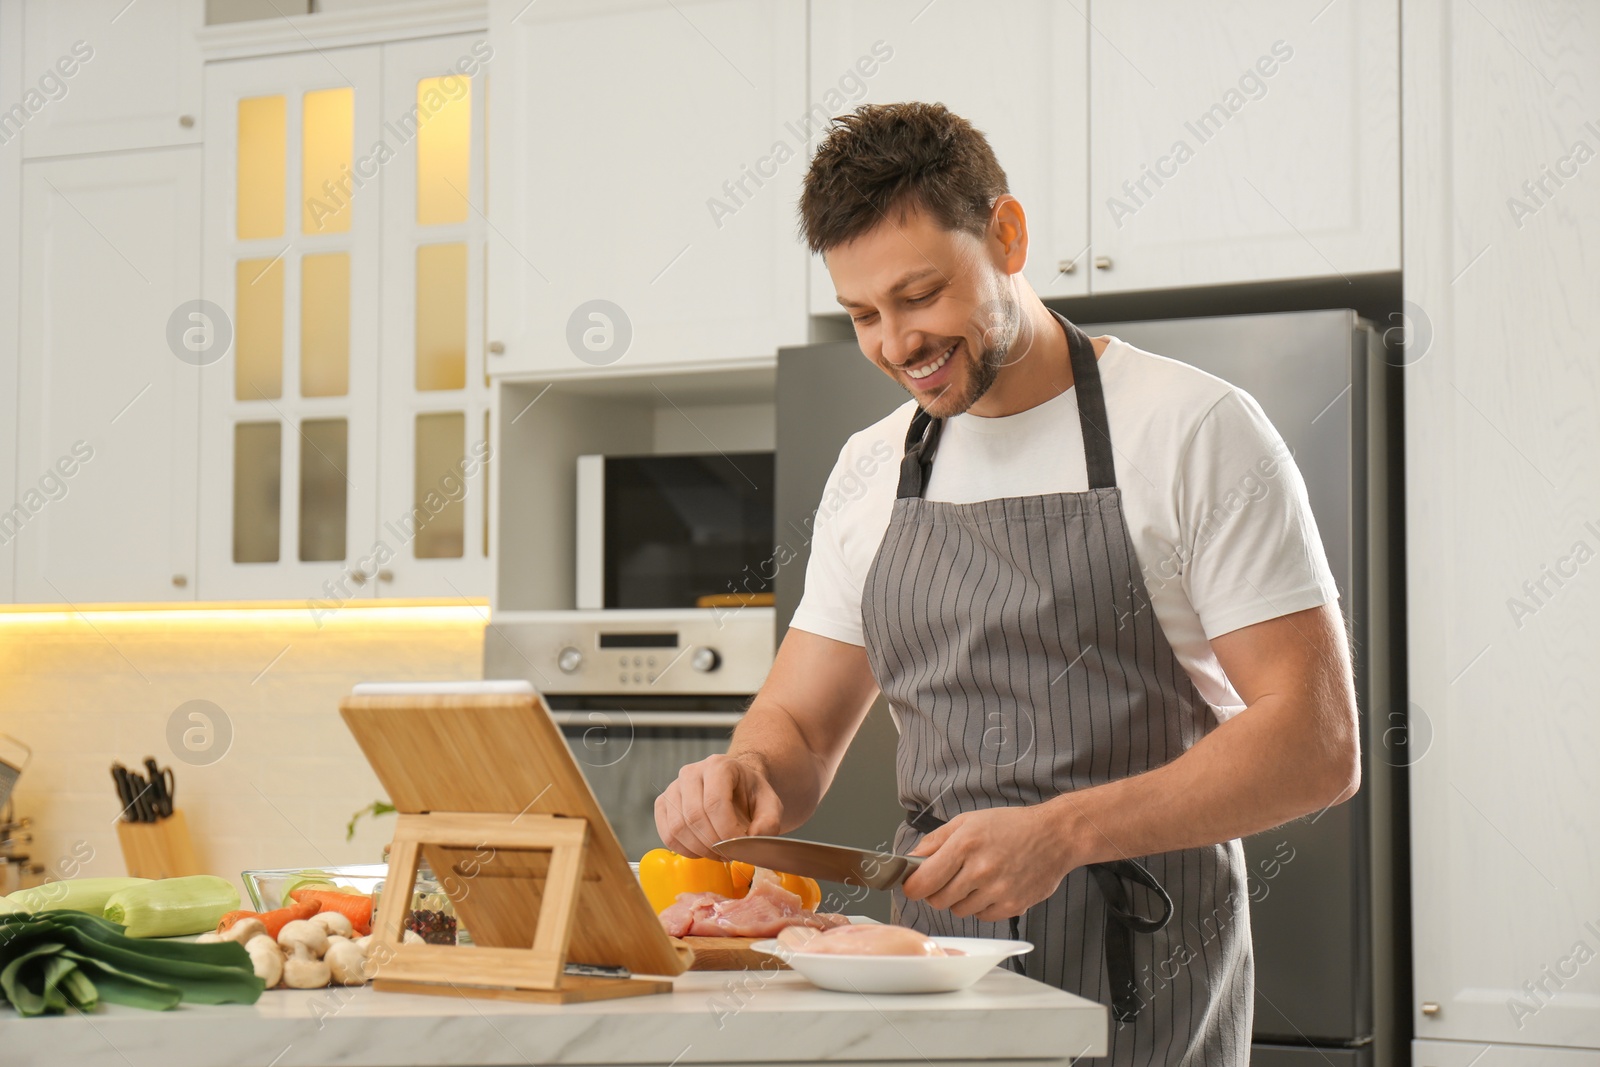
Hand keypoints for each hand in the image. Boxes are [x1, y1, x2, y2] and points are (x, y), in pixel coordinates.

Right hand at [654, 752, 783, 858]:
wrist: (735, 787)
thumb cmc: (750, 795)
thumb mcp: (771, 805)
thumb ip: (768, 822)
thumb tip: (750, 839)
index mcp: (719, 766)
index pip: (715, 803)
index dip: (726, 832)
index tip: (739, 847)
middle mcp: (691, 772)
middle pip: (694, 817)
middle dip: (714, 844)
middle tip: (730, 854)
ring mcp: (673, 788)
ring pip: (678, 828)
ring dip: (700, 849)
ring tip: (718, 853)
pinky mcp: (663, 804)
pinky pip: (667, 835)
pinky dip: (685, 850)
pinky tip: (703, 850)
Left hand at [901, 805, 1076, 921]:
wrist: (1055, 835)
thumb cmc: (1011, 825)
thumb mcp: (968, 821)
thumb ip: (935, 841)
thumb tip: (910, 859)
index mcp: (964, 845)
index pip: (922, 882)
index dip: (913, 886)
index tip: (913, 884)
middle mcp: (980, 870)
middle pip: (937, 900)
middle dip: (936, 892)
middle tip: (947, 878)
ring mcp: (997, 891)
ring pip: (958, 911)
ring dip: (960, 899)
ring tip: (975, 879)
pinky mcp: (1012, 907)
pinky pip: (981, 917)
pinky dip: (981, 906)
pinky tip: (992, 887)